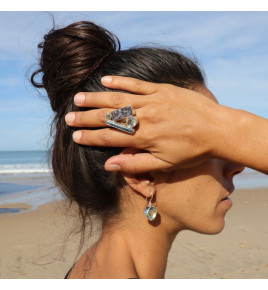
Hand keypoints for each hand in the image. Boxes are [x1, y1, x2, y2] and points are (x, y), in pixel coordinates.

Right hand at [65, 76, 221, 172]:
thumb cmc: (193, 150)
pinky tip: (105, 81)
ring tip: (78, 98)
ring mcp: (153, 101)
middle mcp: (145, 117)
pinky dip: (120, 82)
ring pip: (118, 99)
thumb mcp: (165, 164)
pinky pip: (137, 84)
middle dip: (86, 118)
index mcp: (144, 138)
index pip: (109, 137)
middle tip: (68, 117)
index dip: (90, 138)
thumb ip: (135, 164)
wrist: (218, 129)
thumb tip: (110, 165)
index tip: (75, 137)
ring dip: (96, 98)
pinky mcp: (162, 89)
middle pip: (109, 117)